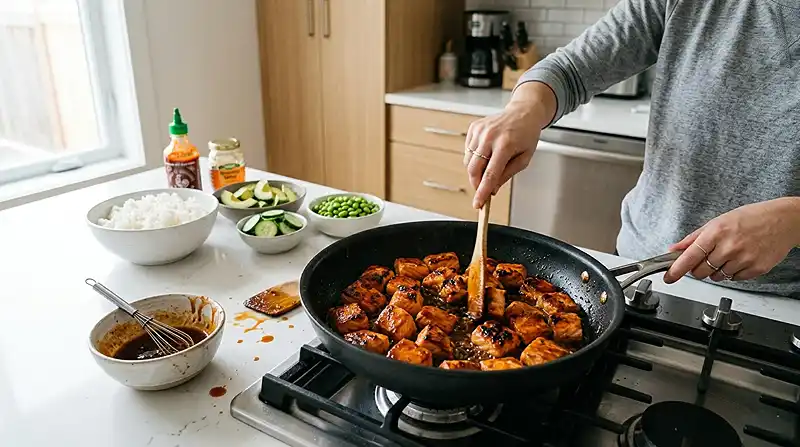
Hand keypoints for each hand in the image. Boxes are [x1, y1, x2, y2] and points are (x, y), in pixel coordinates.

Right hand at [464, 82, 555, 207]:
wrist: (523, 112)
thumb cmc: (527, 135)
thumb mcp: (524, 159)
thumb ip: (507, 175)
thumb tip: (492, 189)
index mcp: (505, 145)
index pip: (490, 174)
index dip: (483, 192)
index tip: (478, 204)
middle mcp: (490, 137)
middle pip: (474, 169)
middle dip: (477, 184)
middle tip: (484, 189)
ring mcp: (480, 131)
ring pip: (468, 162)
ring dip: (476, 170)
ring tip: (490, 164)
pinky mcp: (474, 128)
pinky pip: (468, 151)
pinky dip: (474, 158)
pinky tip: (486, 153)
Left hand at [664, 198, 799, 282]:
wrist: (784, 220)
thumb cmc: (751, 218)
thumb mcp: (718, 221)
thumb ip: (694, 238)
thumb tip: (674, 249)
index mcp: (716, 232)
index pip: (690, 256)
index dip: (677, 269)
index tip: (669, 278)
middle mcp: (729, 247)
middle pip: (701, 272)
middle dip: (699, 269)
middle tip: (708, 258)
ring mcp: (744, 259)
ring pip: (717, 277)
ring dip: (717, 270)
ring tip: (729, 254)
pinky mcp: (756, 269)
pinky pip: (735, 279)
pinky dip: (733, 272)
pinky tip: (741, 259)